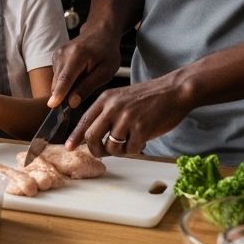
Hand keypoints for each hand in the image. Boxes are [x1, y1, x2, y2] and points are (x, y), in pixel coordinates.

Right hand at [47, 28, 122, 108]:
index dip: (59, 93)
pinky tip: (78, 74)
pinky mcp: (54, 57)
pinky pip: (57, 77)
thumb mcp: (105, 72)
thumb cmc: (106, 52)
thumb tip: (71, 102)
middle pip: (58, 83)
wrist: (100, 33)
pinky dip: (66, 81)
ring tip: (84, 78)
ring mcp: (57, 54)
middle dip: (65, 95)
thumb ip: (88, 87)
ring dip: (67, 87)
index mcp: (77, 55)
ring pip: (56, 82)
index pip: (65, 78)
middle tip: (82, 93)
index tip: (52, 105)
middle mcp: (62, 54)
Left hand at [65, 73, 191, 156]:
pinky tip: (142, 140)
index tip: (69, 147)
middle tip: (102, 153)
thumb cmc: (149, 97)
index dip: (75, 137)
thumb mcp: (121, 98)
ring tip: (130, 142)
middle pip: (91, 137)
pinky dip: (135, 149)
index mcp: (106, 99)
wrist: (174, 91)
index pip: (84, 121)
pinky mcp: (141, 129)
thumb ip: (107, 113)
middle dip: (95, 150)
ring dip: (119, 151)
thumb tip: (92, 135)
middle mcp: (113, 108)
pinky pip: (130, 150)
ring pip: (111, 147)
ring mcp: (127, 118)